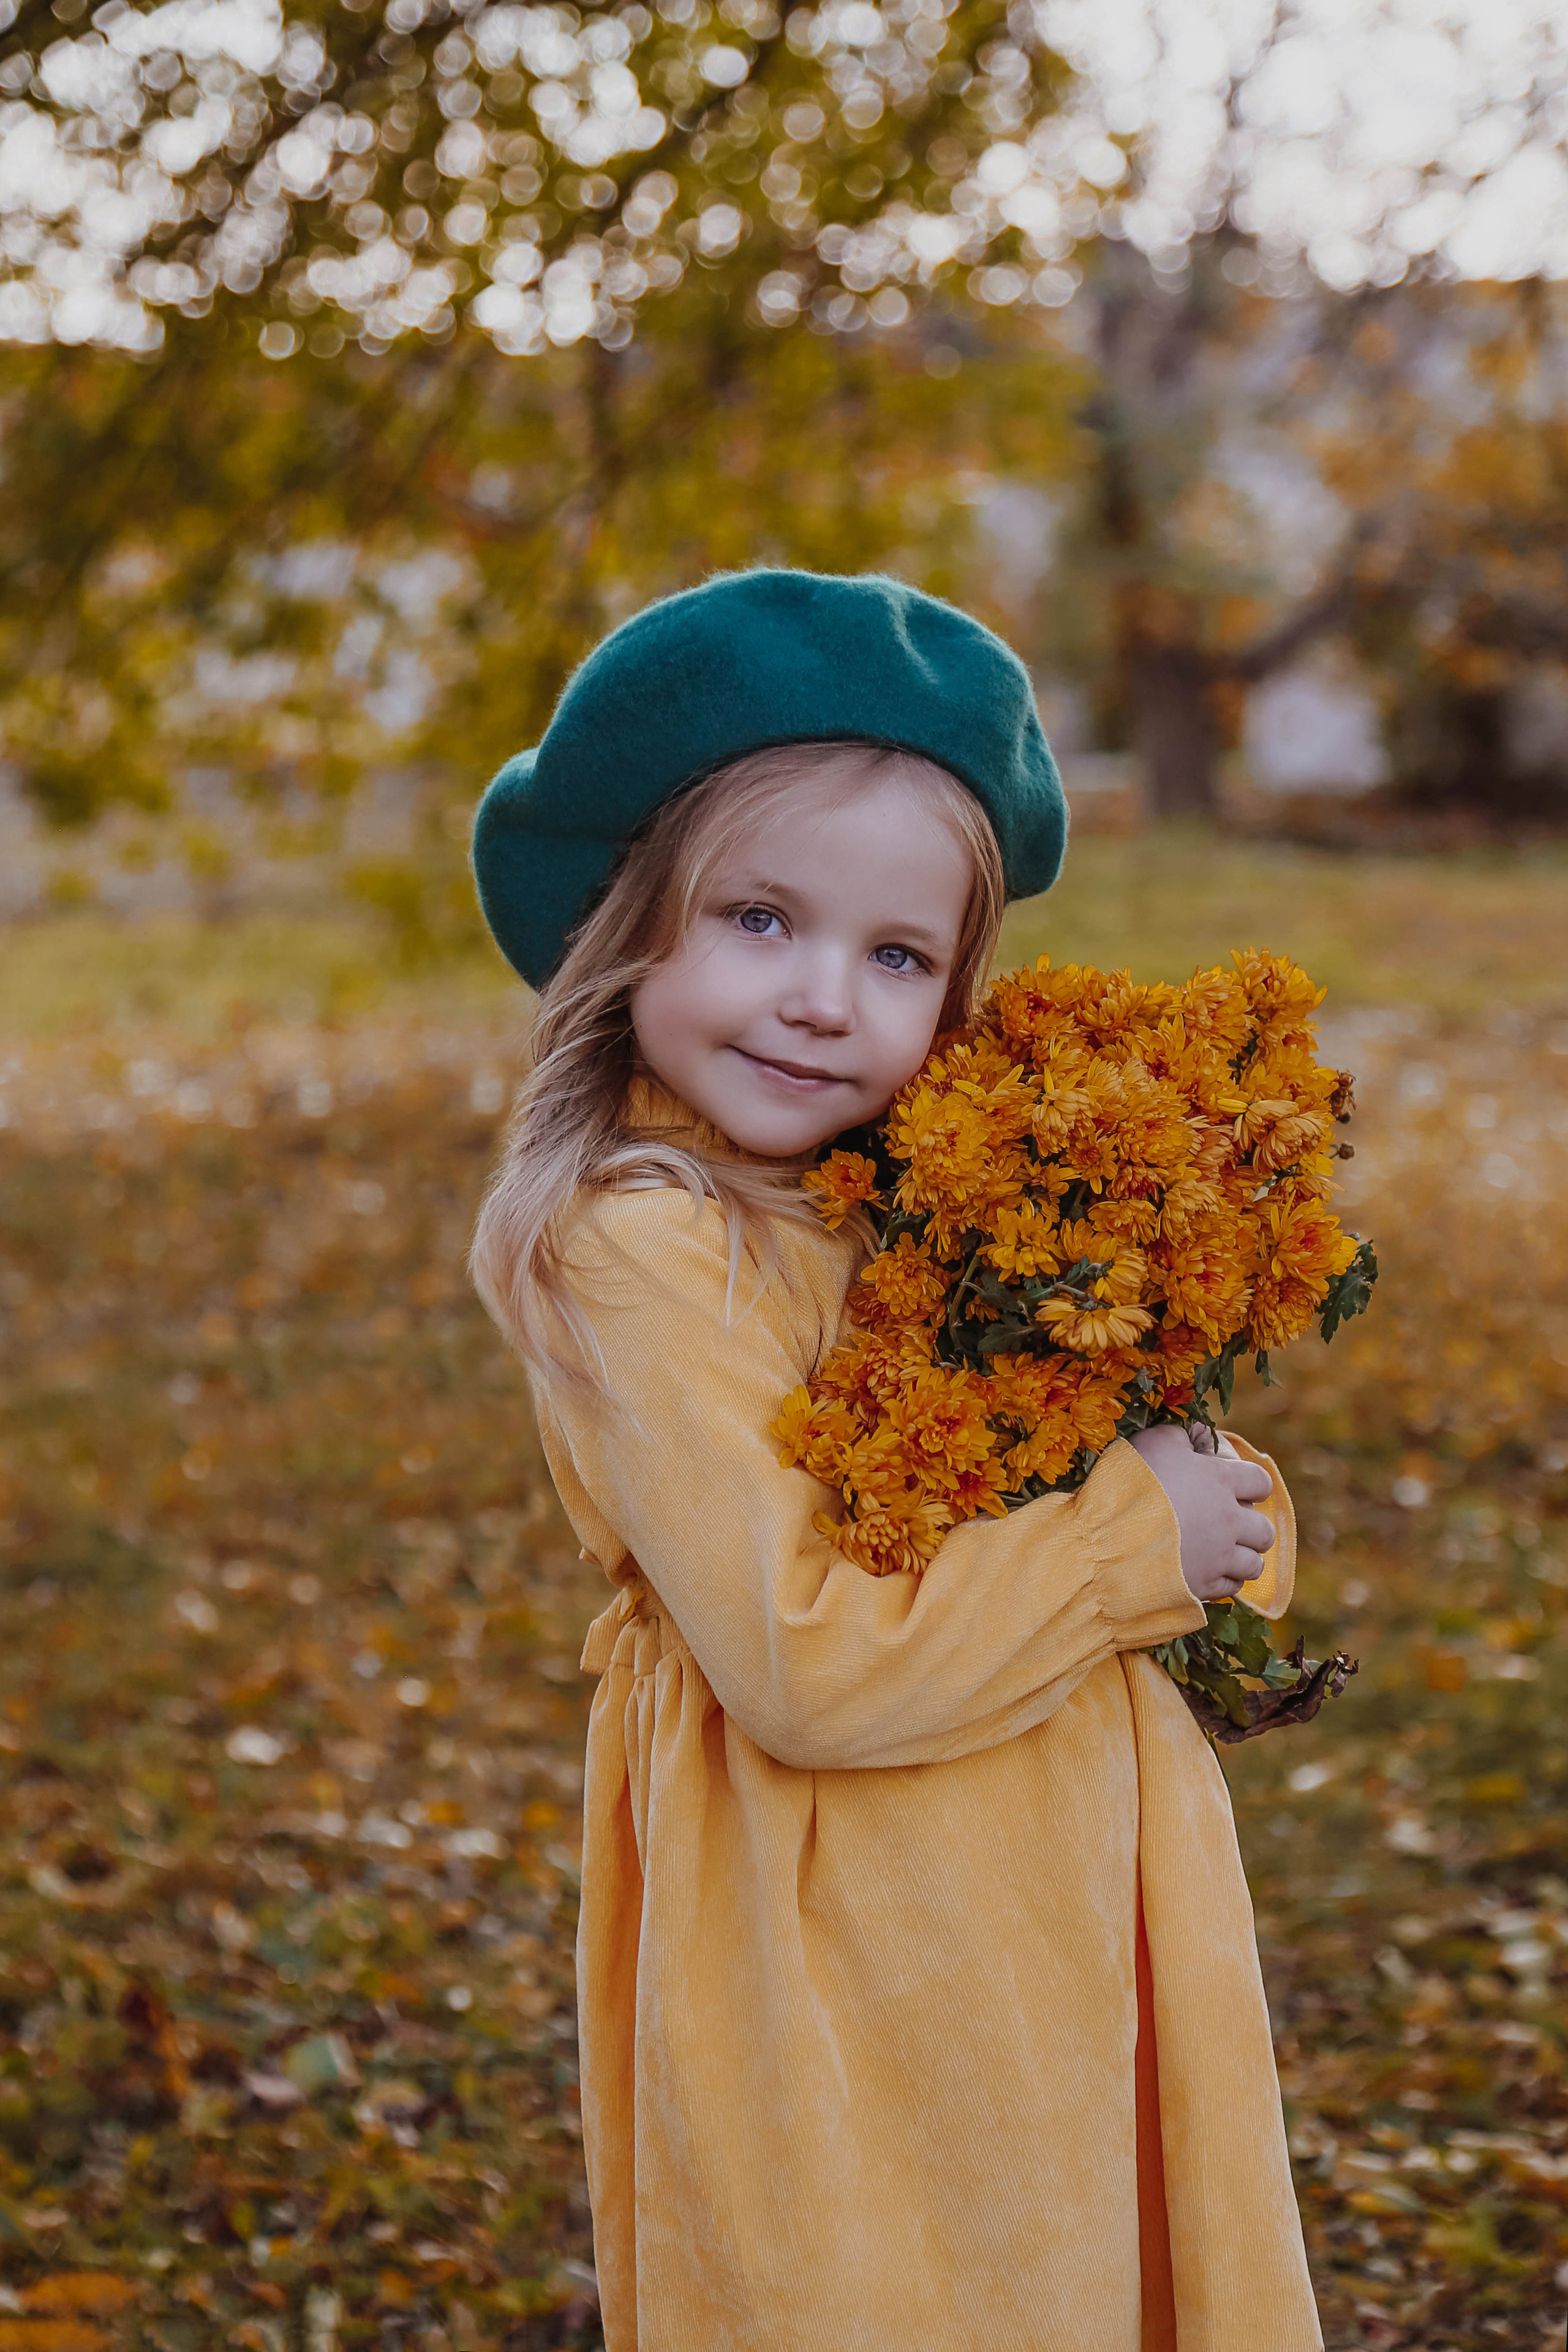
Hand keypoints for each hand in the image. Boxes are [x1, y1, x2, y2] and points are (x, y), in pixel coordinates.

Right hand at [1129, 1424, 1274, 1603]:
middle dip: (1253, 1529)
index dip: (1252, 1485)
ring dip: (1243, 1558)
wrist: (1109, 1534)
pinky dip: (1223, 1581)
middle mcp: (1229, 1521)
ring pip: (1254, 1565)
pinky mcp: (1203, 1585)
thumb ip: (1181, 1436)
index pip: (1260, 1482)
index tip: (1237, 1487)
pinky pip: (1230, 1589)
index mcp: (1222, 1481)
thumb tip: (1193, 1439)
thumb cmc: (1132, 1480)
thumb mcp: (1155, 1441)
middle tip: (1230, 1526)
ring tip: (1222, 1554)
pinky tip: (1206, 1572)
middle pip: (1264, 1531)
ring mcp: (1219, 1557)